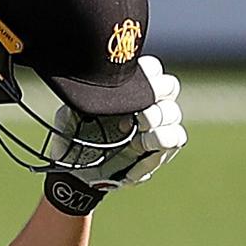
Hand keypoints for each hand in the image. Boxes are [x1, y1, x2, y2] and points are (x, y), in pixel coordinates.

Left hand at [44, 55, 187, 214]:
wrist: (77, 176)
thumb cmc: (73, 142)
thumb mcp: (69, 118)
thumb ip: (79, 101)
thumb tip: (86, 88)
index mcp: (127, 93)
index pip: (151, 69)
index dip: (149, 72)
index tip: (132, 84)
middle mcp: (147, 105)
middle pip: (170, 87)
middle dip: (154, 98)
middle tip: (136, 115)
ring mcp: (157, 127)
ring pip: (174, 114)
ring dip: (157, 123)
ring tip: (136, 138)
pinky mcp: (160, 149)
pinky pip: (176, 139)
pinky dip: (159, 144)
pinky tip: (137, 151)